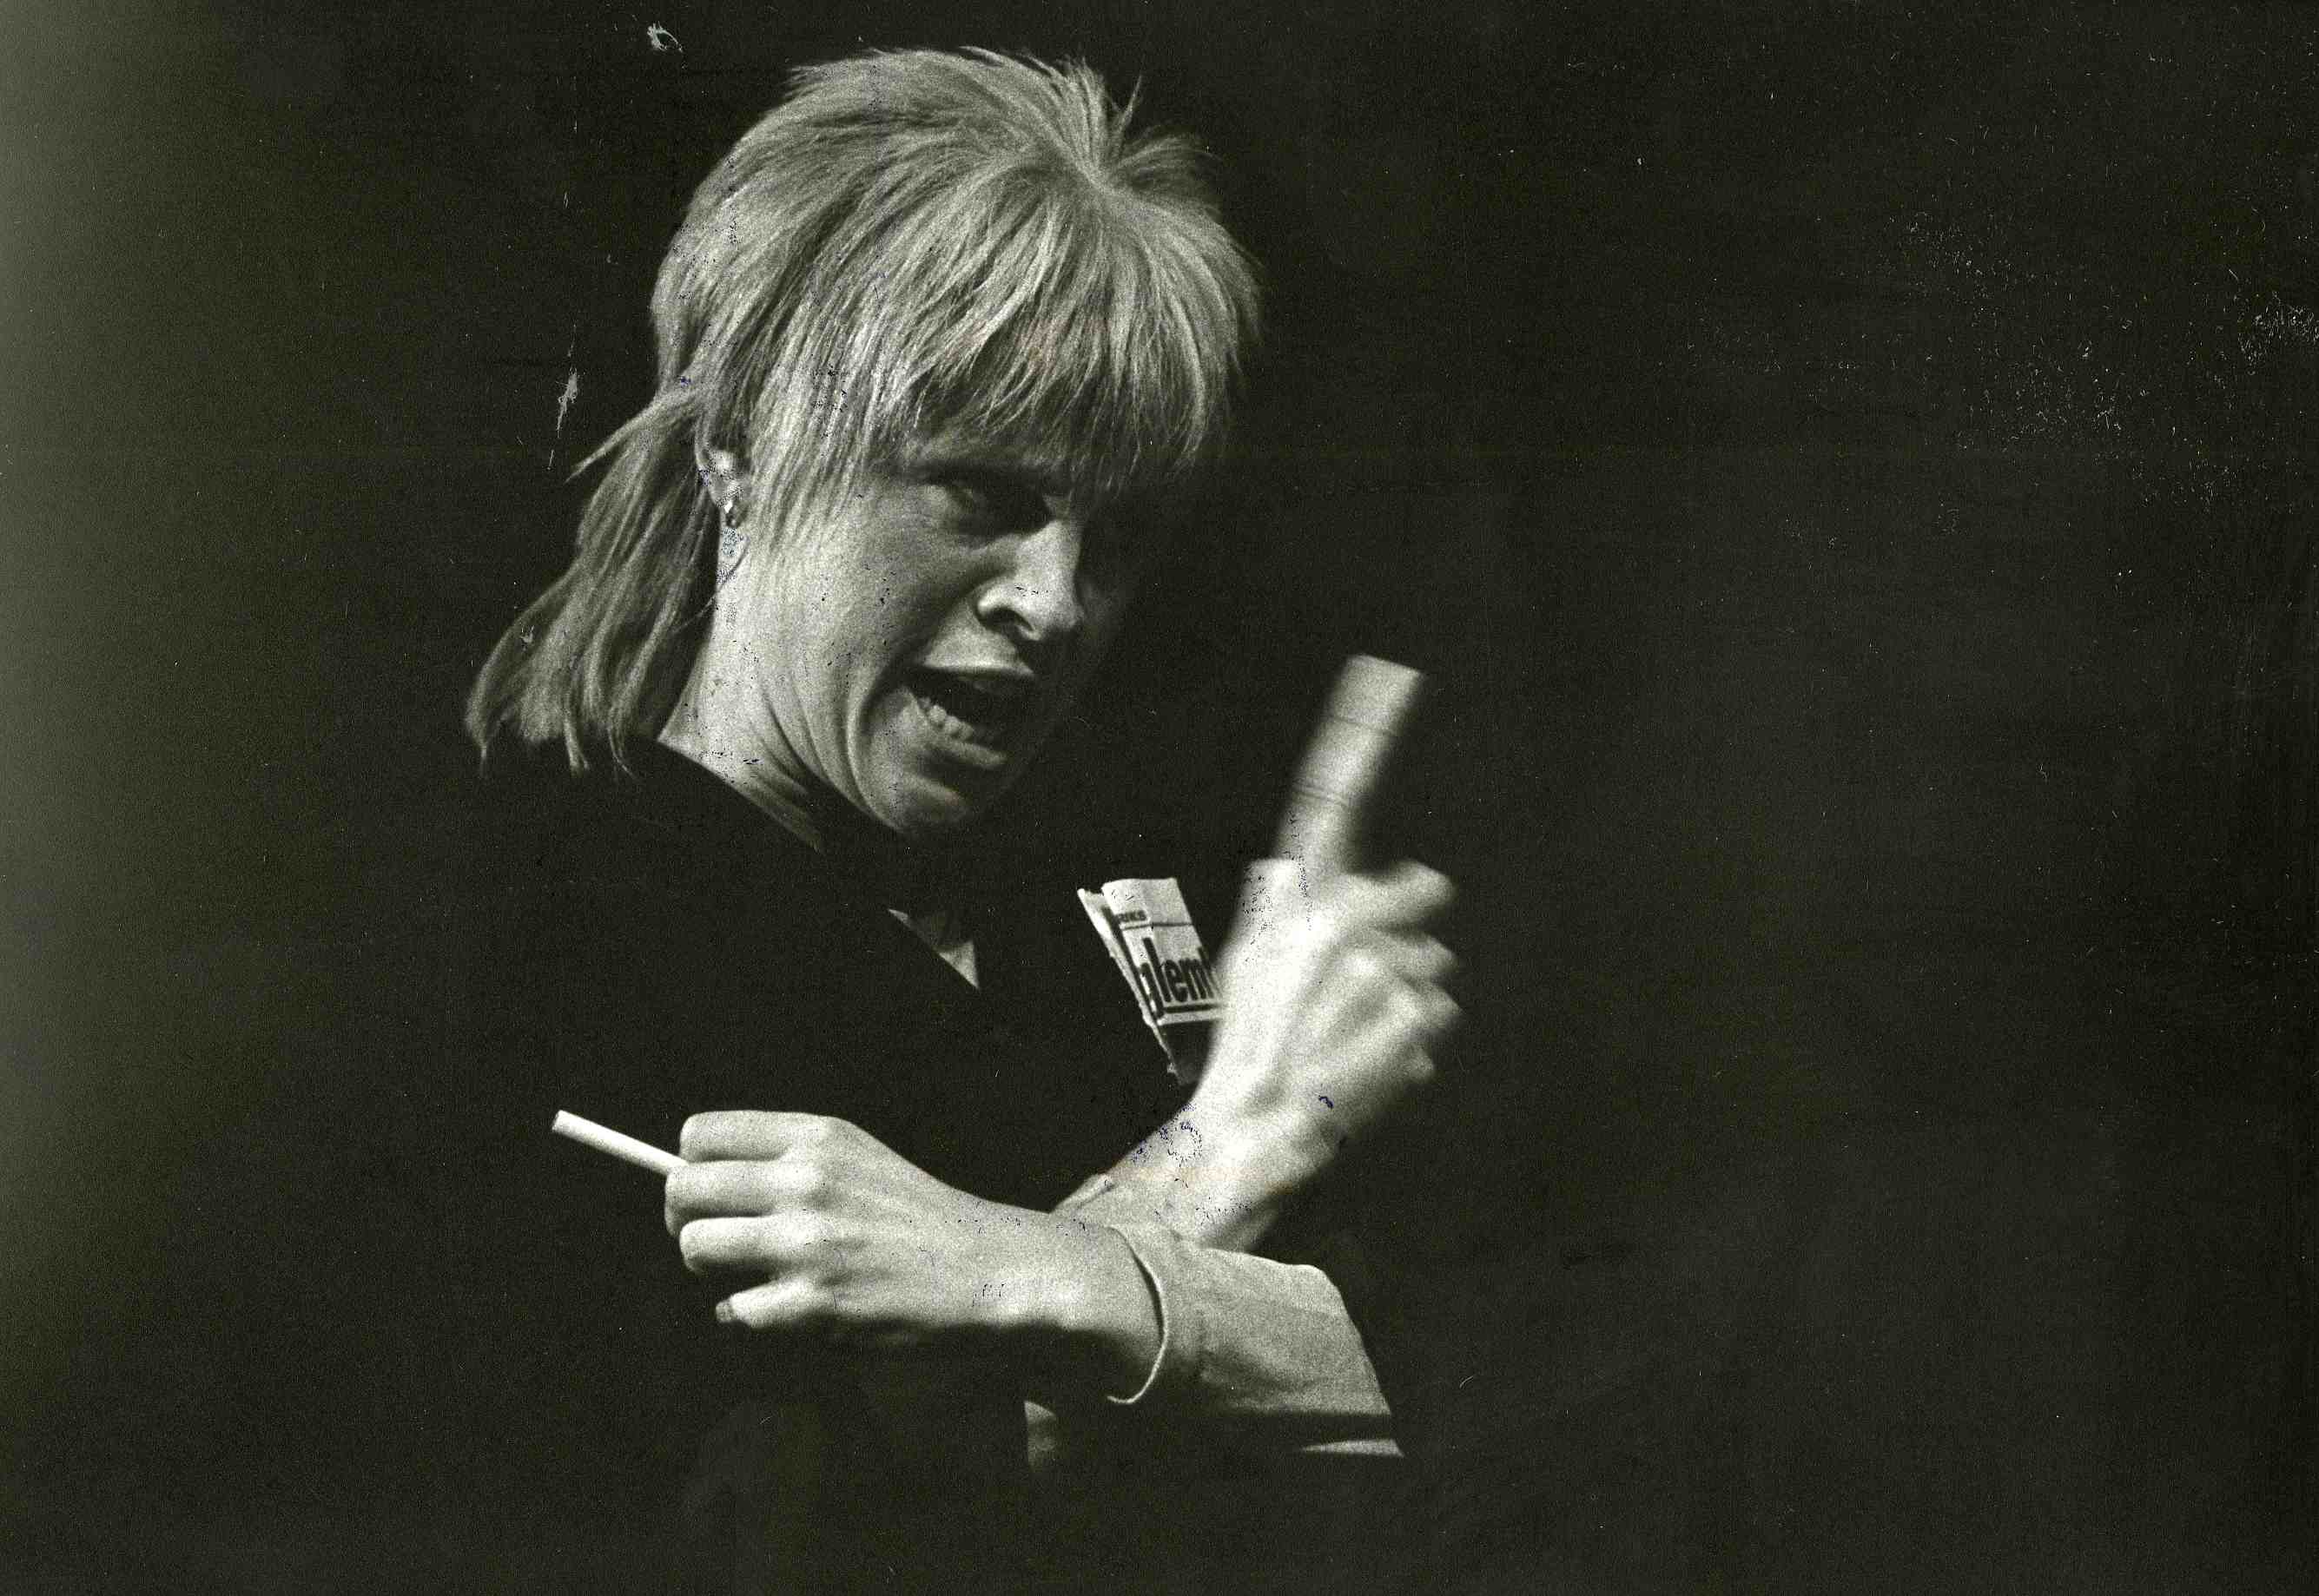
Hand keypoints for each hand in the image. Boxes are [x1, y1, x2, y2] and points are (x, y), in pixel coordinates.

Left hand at [666, 1112, 1160, 1391]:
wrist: (985, 1270)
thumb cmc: (917, 1216)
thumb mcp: (858, 1157)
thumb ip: (789, 1158)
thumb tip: (696, 1177)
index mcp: (816, 1138)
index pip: (700, 1135)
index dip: (690, 1167)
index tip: (711, 1192)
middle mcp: (806, 1180)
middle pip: (682, 1189)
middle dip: (685, 1220)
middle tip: (716, 1240)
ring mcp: (807, 1242)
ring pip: (695, 1247)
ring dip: (711, 1269)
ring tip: (750, 1275)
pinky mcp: (813, 1303)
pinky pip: (733, 1310)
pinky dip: (749, 1316)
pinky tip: (785, 1310)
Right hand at [1078, 658, 1459, 1248]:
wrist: (1256, 1122)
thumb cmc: (1250, 1037)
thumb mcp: (1253, 952)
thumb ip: (1293, 901)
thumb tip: (1315, 867)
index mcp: (1299, 896)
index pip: (1332, 797)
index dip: (1361, 732)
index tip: (1389, 676)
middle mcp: (1347, 920)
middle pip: (1422, 892)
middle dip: (1409, 924)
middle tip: (1362, 975)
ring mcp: (1388, 970)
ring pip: (1435, 962)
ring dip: (1408, 990)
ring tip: (1354, 1029)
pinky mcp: (1420, 1021)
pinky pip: (1439, 1015)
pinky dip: (1414, 1037)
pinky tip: (1370, 1057)